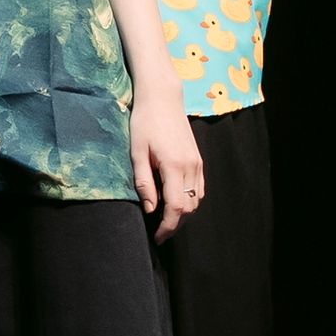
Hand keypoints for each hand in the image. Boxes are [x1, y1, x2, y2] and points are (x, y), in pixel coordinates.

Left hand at [130, 93, 203, 241]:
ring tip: (165, 219)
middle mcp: (191, 166)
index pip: (177, 207)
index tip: (157, 237)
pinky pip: (199, 188)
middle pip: (189, 207)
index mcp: (174, 165)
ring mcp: (198, 163)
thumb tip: (150, 209)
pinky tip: (175, 201)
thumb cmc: (144, 122)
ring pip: (196, 199)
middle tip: (159, 232)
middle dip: (175, 224)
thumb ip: (144, 182)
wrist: (162, 98)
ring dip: (183, 214)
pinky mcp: (199, 160)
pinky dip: (189, 200)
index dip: (168, 226)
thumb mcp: (137, 152)